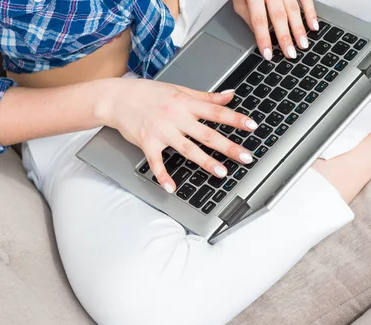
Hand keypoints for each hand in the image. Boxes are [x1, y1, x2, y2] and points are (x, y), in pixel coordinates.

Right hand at [98, 78, 257, 192]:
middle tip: (245, 156)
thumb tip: (230, 95)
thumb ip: (205, 97)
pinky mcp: (147, 143)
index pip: (216, 112)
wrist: (118, 98)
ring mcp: (161, 131)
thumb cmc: (148, 94)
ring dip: (205, 161)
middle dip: (227, 146)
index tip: (252, 126)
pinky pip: (157, 162)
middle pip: (206, 133)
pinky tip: (171, 187)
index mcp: (186, 103)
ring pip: (187, 149)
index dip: (235, 119)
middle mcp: (176, 117)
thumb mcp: (179, 90)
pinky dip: (163, 176)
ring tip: (221, 172)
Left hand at [233, 0, 318, 59]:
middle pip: (278, 15)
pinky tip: (313, 26)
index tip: (268, 54)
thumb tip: (258, 34)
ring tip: (303, 45)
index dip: (263, 38)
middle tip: (290, 54)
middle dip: (285, 37)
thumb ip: (248, 15)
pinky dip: (310, 12)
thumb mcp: (241, 0)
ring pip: (293, 8)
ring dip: (299, 28)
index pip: (259, 19)